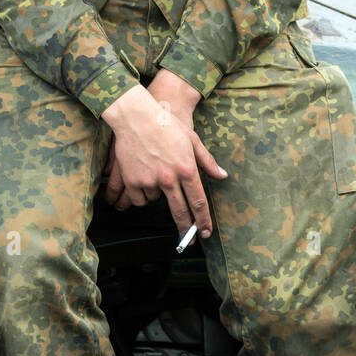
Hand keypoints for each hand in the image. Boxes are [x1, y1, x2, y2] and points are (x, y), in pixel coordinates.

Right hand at [101, 82, 226, 237]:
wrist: (135, 116)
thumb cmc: (165, 124)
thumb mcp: (192, 139)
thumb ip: (207, 161)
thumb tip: (222, 175)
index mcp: (187, 168)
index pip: (198, 202)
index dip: (203, 220)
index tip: (205, 232)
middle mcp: (170, 177)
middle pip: (180, 211)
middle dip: (186, 229)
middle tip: (189, 239)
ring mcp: (150, 180)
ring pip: (156, 202)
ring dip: (158, 196)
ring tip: (155, 176)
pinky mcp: (133, 180)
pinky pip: (139, 198)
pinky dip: (141, 193)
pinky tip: (143, 179)